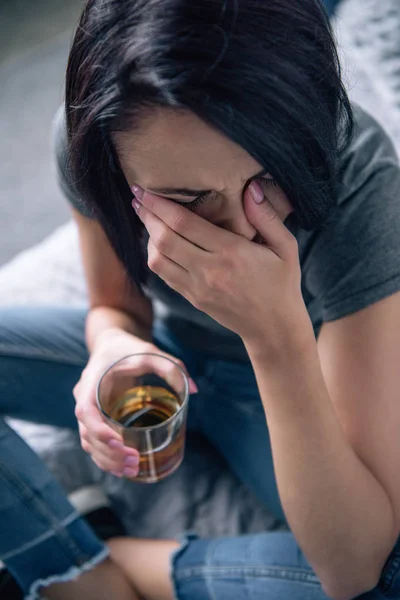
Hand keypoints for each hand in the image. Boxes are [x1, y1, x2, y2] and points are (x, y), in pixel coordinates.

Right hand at [73, 328, 197, 476]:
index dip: (99, 430)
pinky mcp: (95, 418)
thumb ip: (171, 367)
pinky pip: (95, 443)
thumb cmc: (129, 348)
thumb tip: (195, 389)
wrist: (111, 343)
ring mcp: (88, 410)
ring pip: (89, 443)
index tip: (119, 442)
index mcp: (91, 381)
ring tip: (133, 469)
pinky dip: (106, 457)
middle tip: (135, 460)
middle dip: (109, 452)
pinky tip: (124, 467)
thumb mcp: (150, 351)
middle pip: (87, 434)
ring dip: (107, 460)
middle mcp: (84, 398)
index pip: (85, 411)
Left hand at [132, 181, 306, 356]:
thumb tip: (250, 188)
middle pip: (164, 239)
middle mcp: (210, 270)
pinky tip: (158, 243)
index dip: (159, 205)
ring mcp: (198, 288)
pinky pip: (164, 275)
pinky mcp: (193, 299)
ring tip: (148, 219)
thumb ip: (267, 217)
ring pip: (158, 260)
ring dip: (148, 238)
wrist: (273, 327)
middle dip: (147, 216)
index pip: (184, 224)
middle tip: (137, 197)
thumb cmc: (282, 283)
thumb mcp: (286, 247)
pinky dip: (156, 256)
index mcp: (232, 253)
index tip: (144, 190)